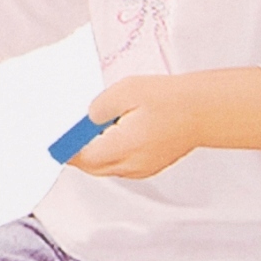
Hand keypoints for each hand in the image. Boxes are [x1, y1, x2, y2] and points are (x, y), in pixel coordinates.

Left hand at [68, 67, 260, 176]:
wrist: (206, 110)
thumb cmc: (171, 98)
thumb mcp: (126, 91)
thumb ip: (99, 107)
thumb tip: (87, 120)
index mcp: (123, 148)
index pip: (82, 158)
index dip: (66, 149)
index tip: (53, 141)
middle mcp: (132, 165)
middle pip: (92, 166)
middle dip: (77, 151)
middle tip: (69, 132)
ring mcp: (143, 168)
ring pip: (106, 167)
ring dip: (95, 153)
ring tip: (94, 129)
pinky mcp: (151, 166)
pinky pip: (121, 165)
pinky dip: (111, 153)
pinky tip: (114, 133)